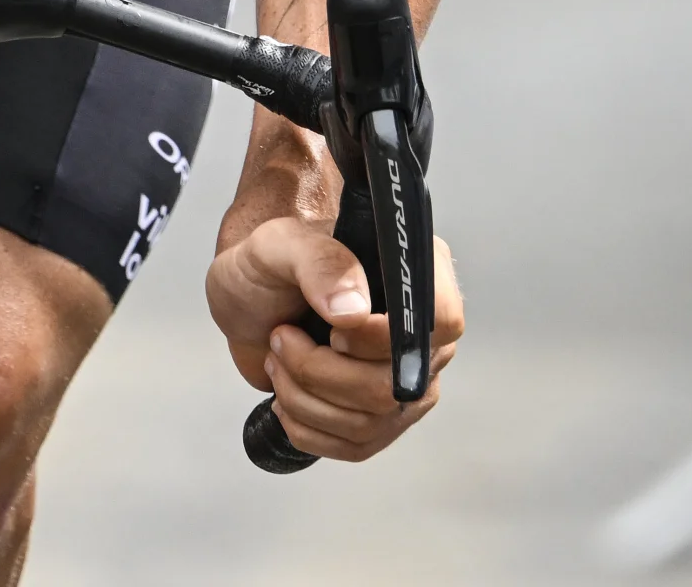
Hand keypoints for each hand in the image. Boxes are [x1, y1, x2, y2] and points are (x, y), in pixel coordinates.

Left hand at [206, 207, 464, 462]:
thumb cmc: (269, 264)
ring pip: (370, 422)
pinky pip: (355, 446)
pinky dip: (307, 428)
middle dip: (320, 371)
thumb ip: (319, 263)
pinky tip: (286, 396)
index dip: (383, 338)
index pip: (441, 321)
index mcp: (418, 274)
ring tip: (279, 360)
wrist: (249, 300)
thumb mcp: (279, 244)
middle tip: (282, 338)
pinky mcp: (383, 417)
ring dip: (304, 398)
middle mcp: (424, 331)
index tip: (332, 329)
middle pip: (395, 385)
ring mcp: (408, 379)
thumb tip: (354, 312)